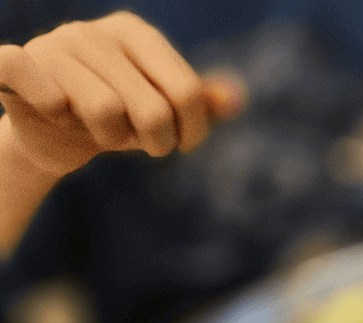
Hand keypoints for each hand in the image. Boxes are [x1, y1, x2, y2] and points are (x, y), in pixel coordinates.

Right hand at [0, 11, 242, 178]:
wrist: (54, 134)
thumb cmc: (119, 118)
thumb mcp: (165, 110)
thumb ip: (201, 105)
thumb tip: (236, 100)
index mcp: (134, 32)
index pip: (187, 91)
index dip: (193, 131)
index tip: (184, 144)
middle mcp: (92, 31)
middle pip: (151, 108)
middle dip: (155, 142)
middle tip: (144, 144)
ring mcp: (52, 46)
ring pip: (105, 112)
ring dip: (109, 138)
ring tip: (100, 130)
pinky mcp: (17, 66)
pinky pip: (44, 92)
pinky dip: (57, 113)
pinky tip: (56, 113)